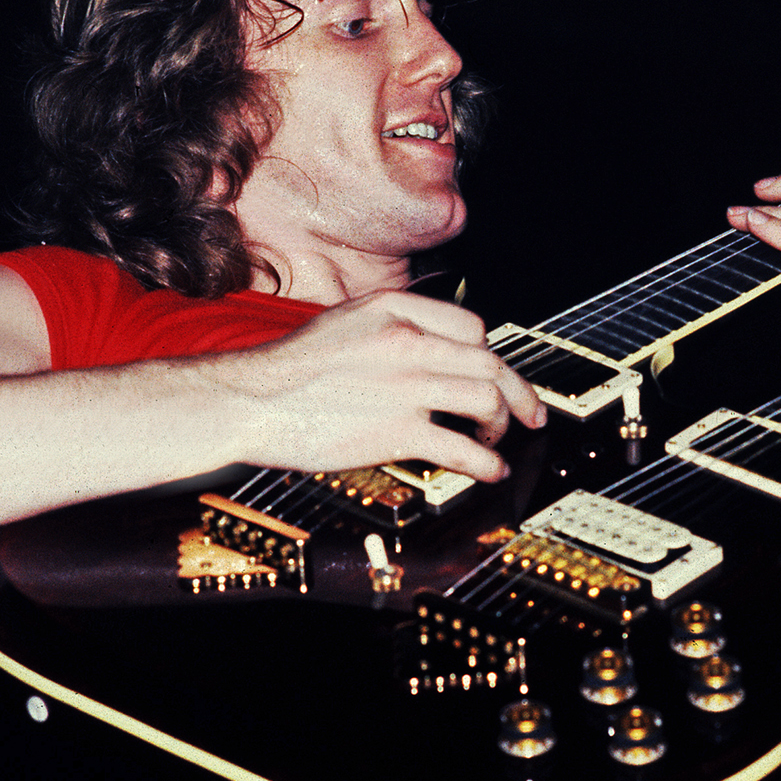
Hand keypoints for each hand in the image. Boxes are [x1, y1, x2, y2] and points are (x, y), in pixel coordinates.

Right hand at [207, 290, 544, 480]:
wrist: (248, 400)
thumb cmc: (289, 369)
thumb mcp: (345, 322)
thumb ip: (392, 328)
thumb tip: (434, 350)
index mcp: (395, 310)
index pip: (472, 326)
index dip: (490, 355)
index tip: (496, 375)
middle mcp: (409, 341)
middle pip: (491, 363)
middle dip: (520, 393)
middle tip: (531, 414)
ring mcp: (407, 385)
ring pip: (487, 400)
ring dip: (503, 425)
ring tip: (497, 441)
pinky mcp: (399, 431)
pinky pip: (463, 447)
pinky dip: (487, 462)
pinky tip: (489, 471)